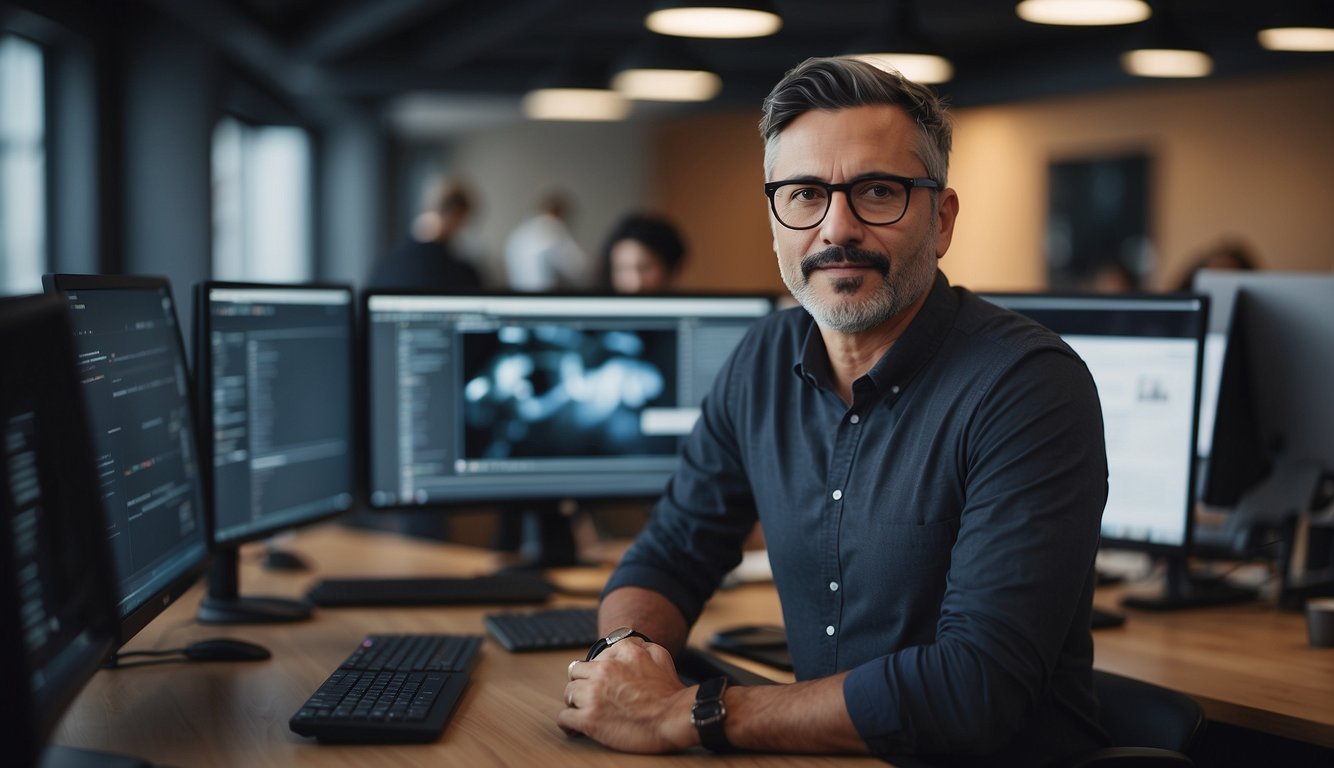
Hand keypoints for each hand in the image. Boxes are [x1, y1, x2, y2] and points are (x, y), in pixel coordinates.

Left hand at [557, 637, 697, 752]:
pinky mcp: (589, 719)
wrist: (675, 719)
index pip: (596, 656)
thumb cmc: (671, 692)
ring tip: (584, 711)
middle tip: (590, 696)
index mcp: (622, 652)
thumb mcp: (661, 656)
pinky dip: (569, 723)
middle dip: (582, 684)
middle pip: (576, 672)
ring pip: (569, 693)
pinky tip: (575, 727)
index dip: (598, 670)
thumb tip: (631, 644)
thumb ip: (642, 646)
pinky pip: (565, 717)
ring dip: (575, 703)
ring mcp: (595, 694)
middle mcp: (605, 669)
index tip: (601, 681)